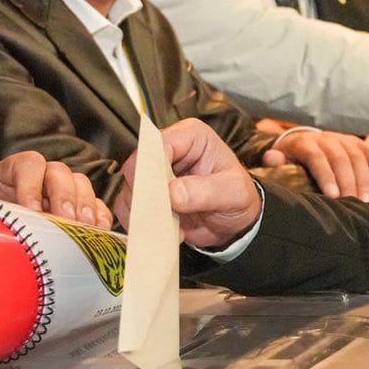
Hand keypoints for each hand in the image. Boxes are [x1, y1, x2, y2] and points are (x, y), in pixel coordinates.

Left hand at [0, 151, 112, 228]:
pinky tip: (98, 230)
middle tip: (65, 218)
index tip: (32, 210)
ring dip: (84, 204)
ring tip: (84, 226)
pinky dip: (100, 216)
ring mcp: (62, 189)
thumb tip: (1, 232)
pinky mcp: (78, 206)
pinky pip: (96, 204)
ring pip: (80, 183)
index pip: (28, 164)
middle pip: (59, 172)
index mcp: (11, 173)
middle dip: (64, 195)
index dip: (31, 185)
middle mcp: (40, 176)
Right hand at [117, 118, 262, 249]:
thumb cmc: (239, 198)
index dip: (152, 170)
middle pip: (136, 167)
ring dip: (144, 212)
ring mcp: (155, 174)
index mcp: (191, 137)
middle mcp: (168, 151)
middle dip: (146, 195)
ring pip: (130, 189)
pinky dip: (141, 223)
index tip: (161, 196)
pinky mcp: (148, 196)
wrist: (236, 222)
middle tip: (162, 216)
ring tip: (170, 226)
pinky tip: (166, 231)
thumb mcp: (233, 192)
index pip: (157, 145)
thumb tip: (173, 193)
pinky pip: (129, 208)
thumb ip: (205, 191)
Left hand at [263, 127, 368, 198]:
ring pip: (357, 157)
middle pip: (341, 159)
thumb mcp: (279, 160)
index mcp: (305, 143)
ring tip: (366, 201)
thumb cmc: (290, 161)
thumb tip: (272, 159)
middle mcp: (326, 138)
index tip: (333, 197)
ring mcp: (343, 140)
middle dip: (348, 183)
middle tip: (353, 204)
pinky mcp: (357, 144)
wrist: (303, 144)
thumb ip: (276, 162)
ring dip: (364, 180)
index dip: (326, 176)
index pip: (317, 158)